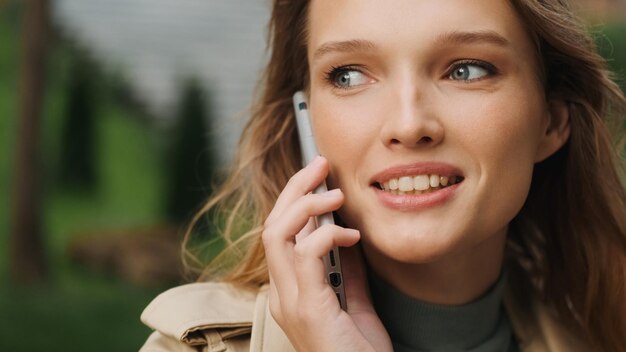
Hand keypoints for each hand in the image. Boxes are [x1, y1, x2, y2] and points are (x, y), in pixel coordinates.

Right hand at [262, 156, 391, 351]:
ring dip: (305, 205)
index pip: (279, 234)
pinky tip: (351, 234)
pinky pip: (305, 255)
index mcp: (291, 291)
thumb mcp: (355, 302)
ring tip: (333, 192)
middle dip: (294, 189)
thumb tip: (345, 235)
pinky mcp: (307, 308)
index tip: (318, 178)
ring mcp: (290, 302)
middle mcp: (282, 294)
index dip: (294, 201)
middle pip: (271, 226)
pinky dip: (327, 235)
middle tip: (319, 165)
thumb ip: (346, 270)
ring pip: (277, 234)